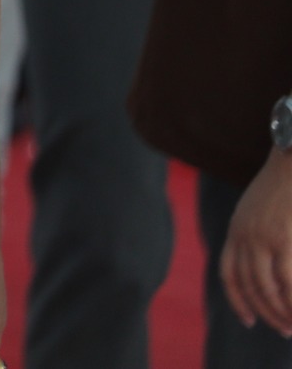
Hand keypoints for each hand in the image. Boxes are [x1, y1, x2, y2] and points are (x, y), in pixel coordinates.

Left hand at [223, 149, 291, 335]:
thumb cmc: (283, 185)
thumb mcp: (259, 210)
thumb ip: (257, 234)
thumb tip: (268, 266)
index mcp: (236, 230)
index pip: (228, 274)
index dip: (237, 300)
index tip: (249, 319)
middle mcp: (244, 236)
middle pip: (248, 286)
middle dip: (265, 312)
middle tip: (283, 328)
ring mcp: (263, 239)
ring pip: (267, 288)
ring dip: (280, 312)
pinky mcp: (285, 241)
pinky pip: (288, 282)